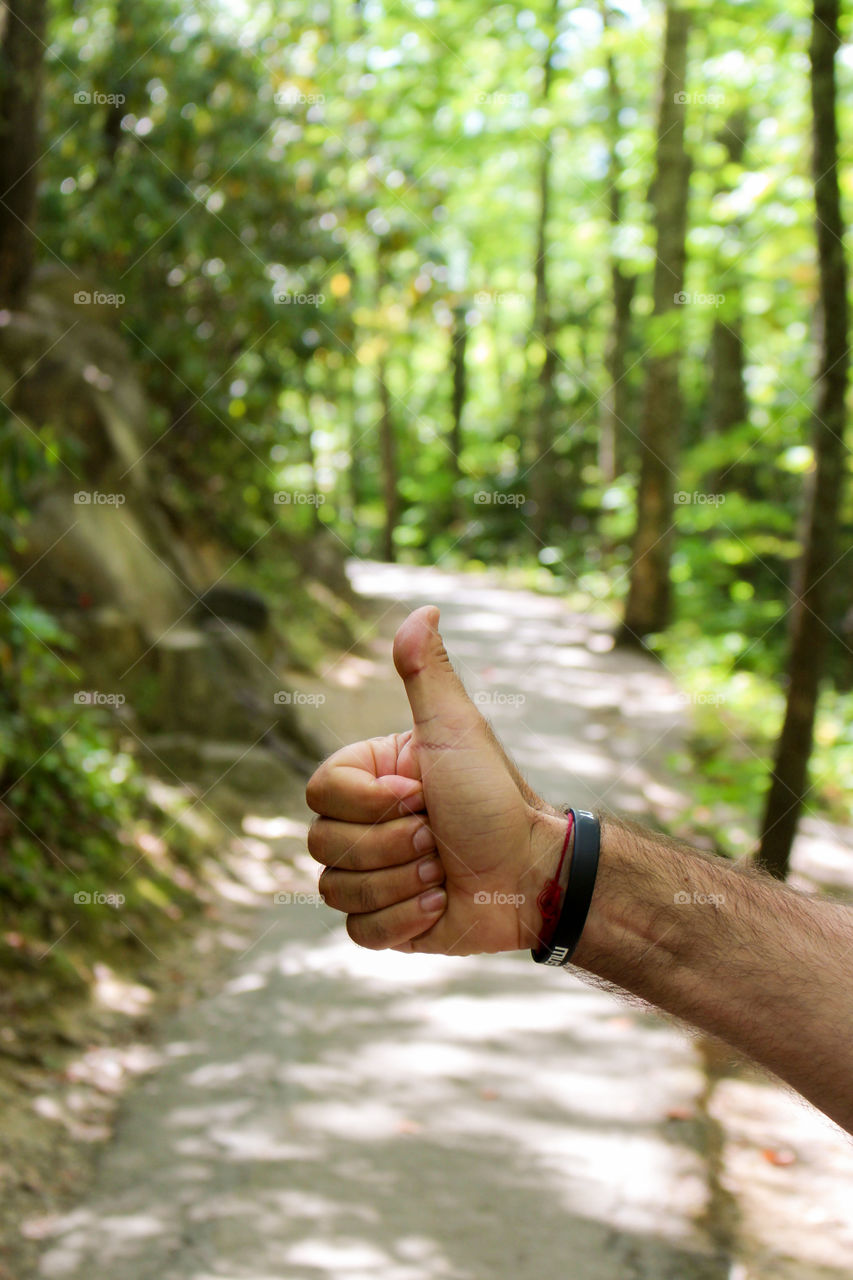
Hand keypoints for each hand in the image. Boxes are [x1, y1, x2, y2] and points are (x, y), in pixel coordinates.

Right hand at [306, 605, 565, 953]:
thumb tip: (424, 610)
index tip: (421, 794)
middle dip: (393, 845)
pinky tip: (440, 903)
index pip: (319, 793)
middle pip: (322, 845)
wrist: (532, 873)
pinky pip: (358, 933)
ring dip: (403, 883)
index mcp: (369, 777)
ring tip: (443, 870)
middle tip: (438, 835)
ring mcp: (371, 874)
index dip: (369, 803)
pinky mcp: (385, 922)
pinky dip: (405, 922)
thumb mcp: (456, 731)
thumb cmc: (496, 797)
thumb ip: (428, 674)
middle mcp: (363, 823)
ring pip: (336, 890)